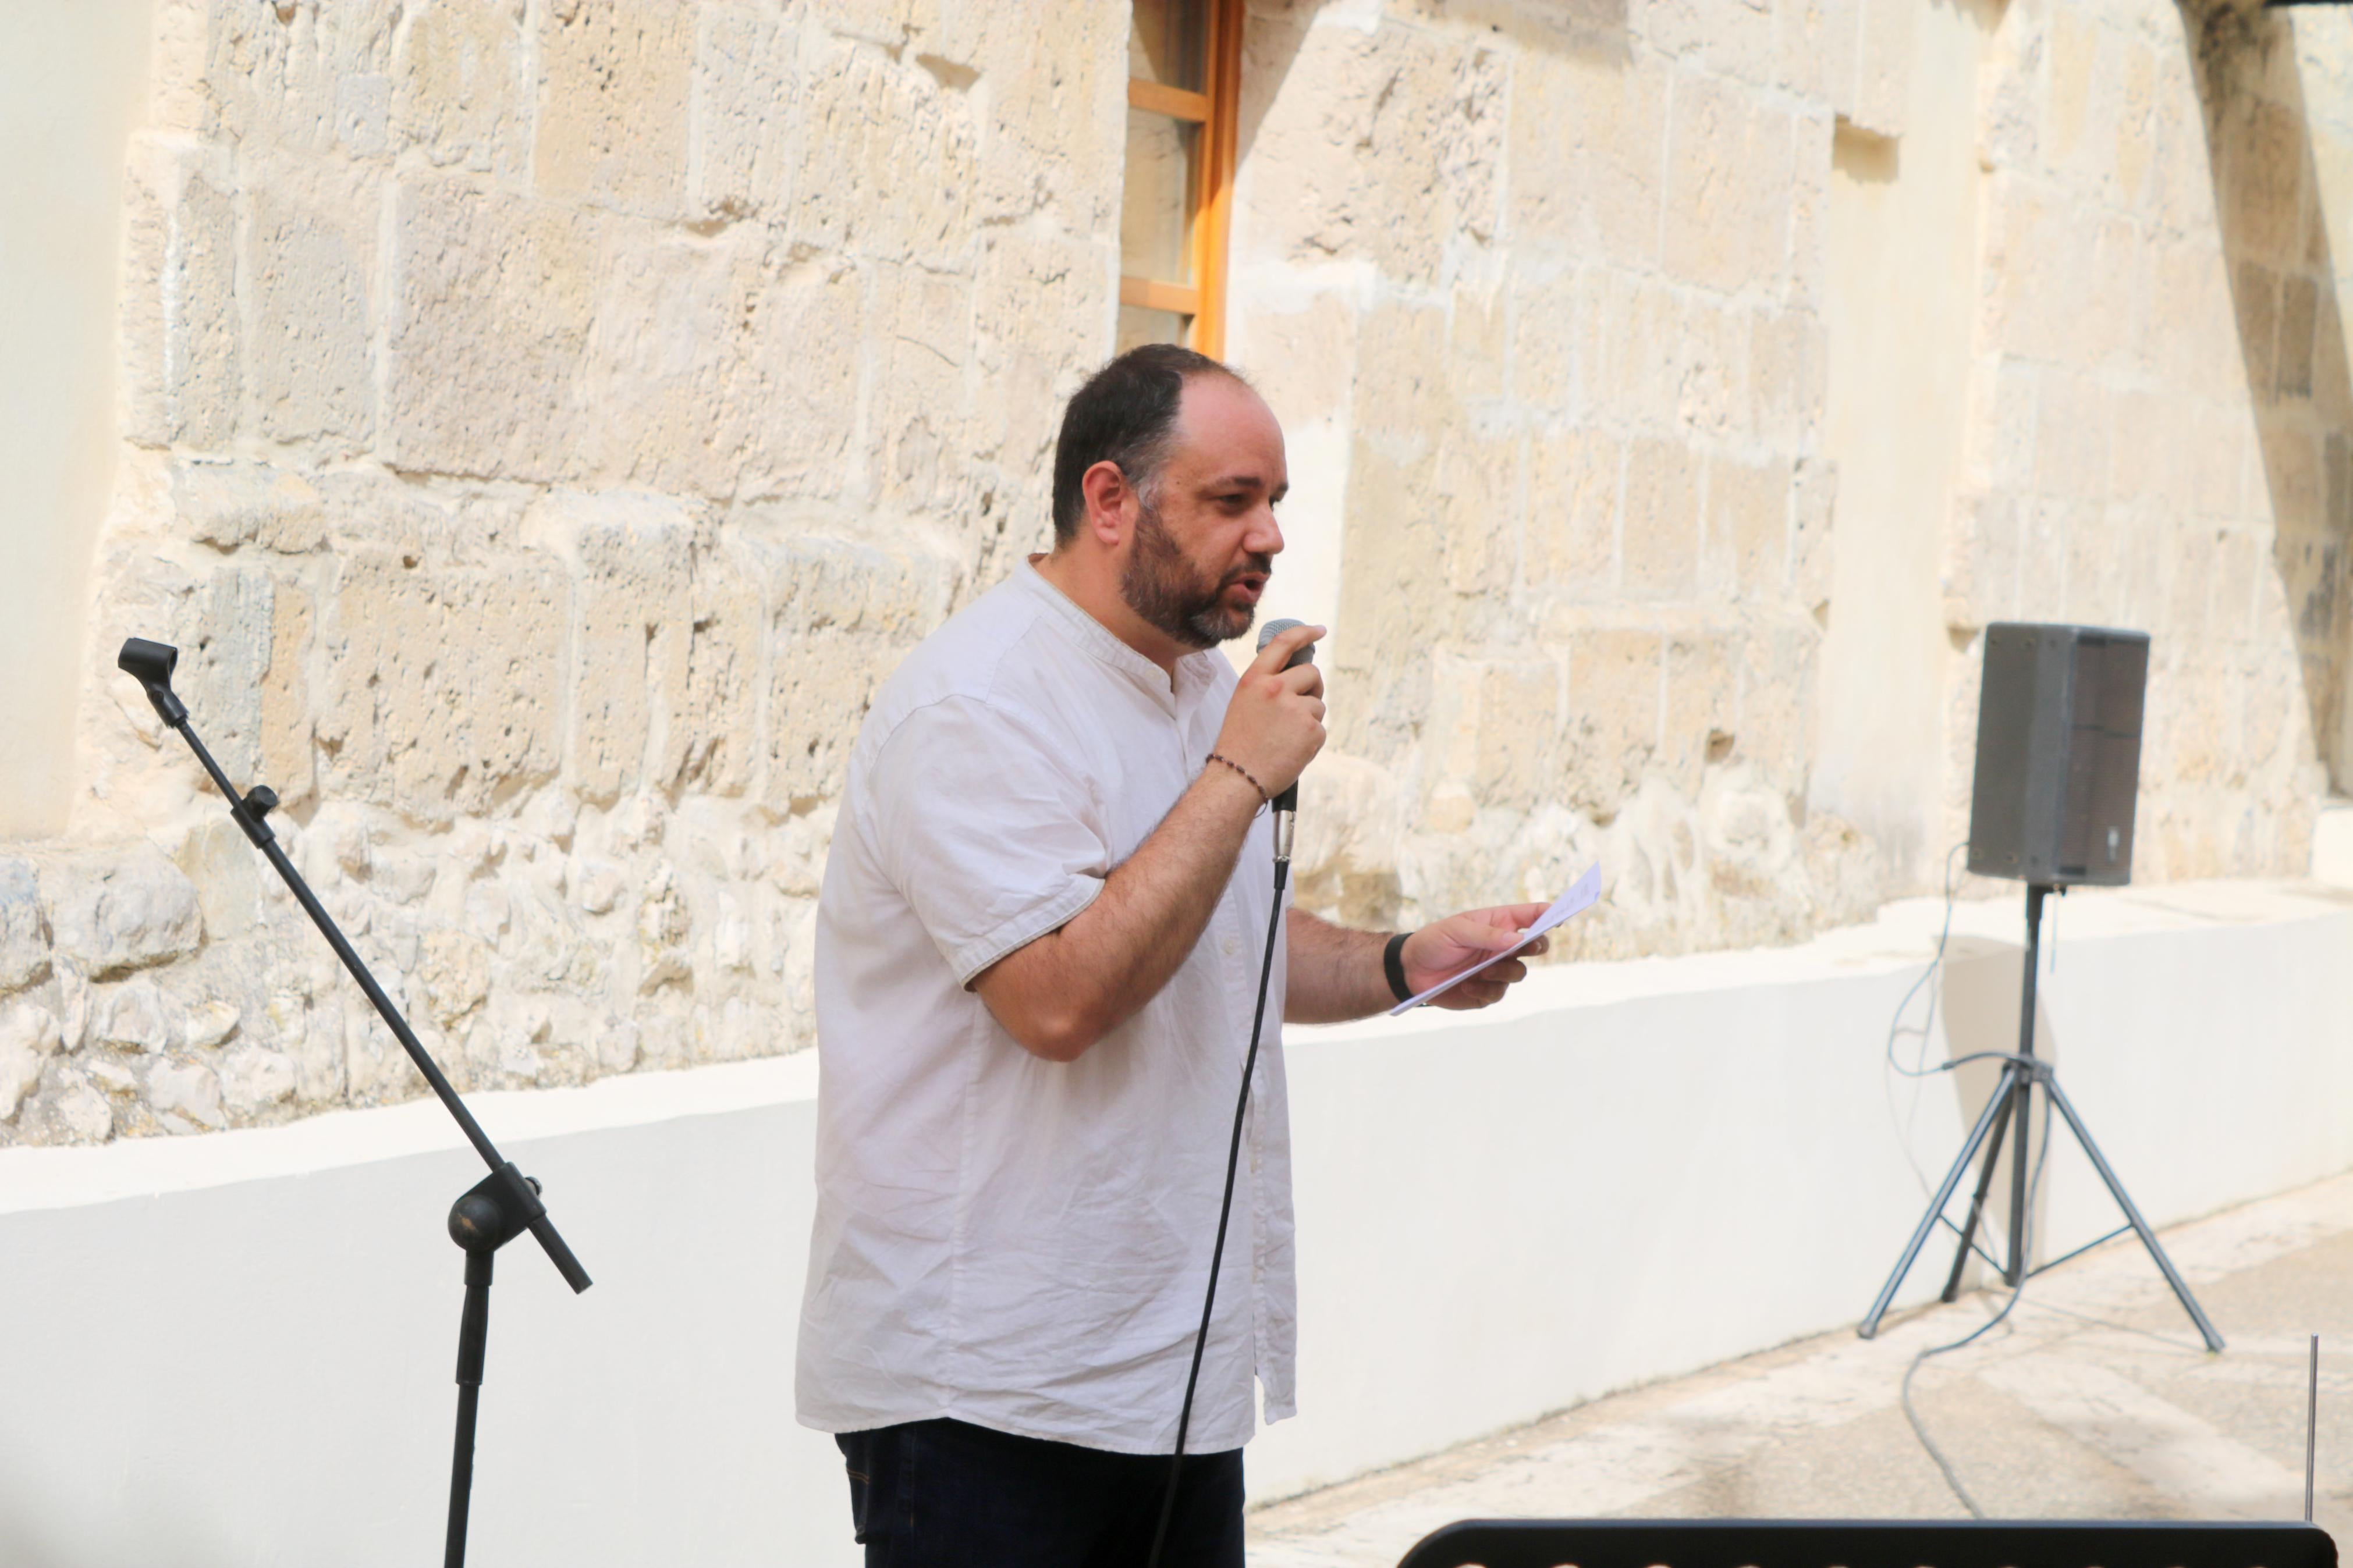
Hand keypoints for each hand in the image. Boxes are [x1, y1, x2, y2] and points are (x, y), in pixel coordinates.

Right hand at [1212, 622, 1325, 797]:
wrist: (1238, 778)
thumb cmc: (1239, 743)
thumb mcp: (1244, 702)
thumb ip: (1268, 684)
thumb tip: (1299, 674)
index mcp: (1255, 679)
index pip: (1283, 643)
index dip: (1304, 632)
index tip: (1319, 631)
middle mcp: (1275, 689)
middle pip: (1311, 673)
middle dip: (1312, 687)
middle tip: (1300, 707)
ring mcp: (1295, 709)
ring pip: (1318, 704)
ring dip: (1309, 718)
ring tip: (1285, 737)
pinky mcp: (1311, 730)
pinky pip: (1320, 728)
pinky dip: (1310, 740)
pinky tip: (1291, 750)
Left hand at [1401, 902, 1551, 1009]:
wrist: (1411, 972)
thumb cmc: (1433, 942)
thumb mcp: (1456, 931)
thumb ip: (1487, 935)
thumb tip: (1519, 939)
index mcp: (1498, 924)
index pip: (1529, 916)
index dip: (1548, 914)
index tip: (1559, 916)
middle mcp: (1502, 946)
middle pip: (1536, 946)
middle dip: (1537, 946)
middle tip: (1529, 947)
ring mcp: (1497, 970)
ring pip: (1519, 973)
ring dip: (1504, 972)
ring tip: (1482, 971)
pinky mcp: (1487, 991)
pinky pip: (1499, 993)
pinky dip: (1484, 990)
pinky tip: (1466, 985)